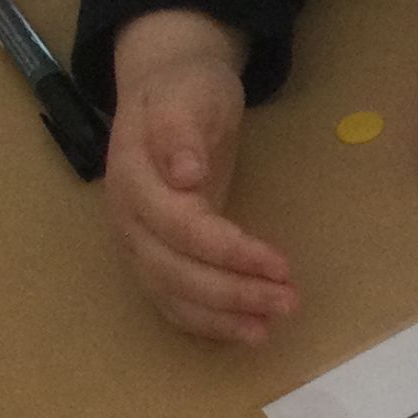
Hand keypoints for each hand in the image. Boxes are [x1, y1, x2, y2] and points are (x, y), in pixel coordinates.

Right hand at [105, 9, 297, 343]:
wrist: (164, 86)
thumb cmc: (183, 88)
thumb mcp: (185, 92)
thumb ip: (180, 130)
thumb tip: (184, 172)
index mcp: (133, 179)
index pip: (180, 228)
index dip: (229, 251)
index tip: (279, 263)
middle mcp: (129, 219)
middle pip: (174, 271)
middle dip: (231, 293)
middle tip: (289, 302)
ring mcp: (137, 241)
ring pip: (170, 294)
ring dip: (219, 318)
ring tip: (267, 332)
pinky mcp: (154, 254)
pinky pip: (172, 299)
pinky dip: (205, 322)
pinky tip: (243, 331)